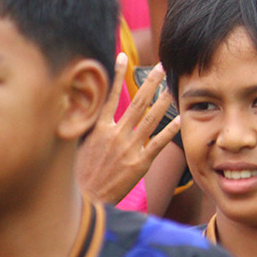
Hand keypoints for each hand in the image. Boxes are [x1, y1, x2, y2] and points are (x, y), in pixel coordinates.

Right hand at [76, 54, 179, 204]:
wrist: (85, 200)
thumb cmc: (80, 175)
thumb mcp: (77, 146)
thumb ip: (86, 128)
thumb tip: (84, 109)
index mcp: (99, 128)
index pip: (110, 95)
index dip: (117, 75)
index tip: (123, 57)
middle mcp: (115, 134)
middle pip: (137, 102)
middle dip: (150, 83)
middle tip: (161, 67)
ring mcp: (129, 148)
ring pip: (150, 119)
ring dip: (163, 102)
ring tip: (172, 87)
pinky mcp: (139, 163)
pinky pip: (158, 143)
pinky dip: (170, 130)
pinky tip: (180, 118)